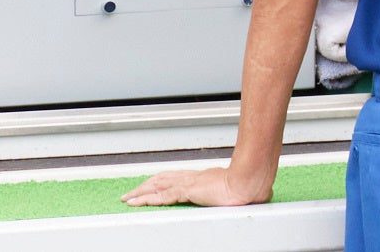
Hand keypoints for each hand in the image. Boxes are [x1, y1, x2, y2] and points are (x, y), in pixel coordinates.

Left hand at [124, 165, 273, 208]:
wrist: (251, 181)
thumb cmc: (249, 184)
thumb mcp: (238, 187)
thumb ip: (235, 191)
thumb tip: (249, 195)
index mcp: (203, 177)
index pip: (176, 177)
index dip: (161, 181)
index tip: (151, 184)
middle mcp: (193, 178)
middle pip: (162, 179)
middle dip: (146, 185)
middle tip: (132, 192)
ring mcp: (190, 183)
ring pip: (158, 186)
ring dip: (141, 192)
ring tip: (128, 198)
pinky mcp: (188, 191)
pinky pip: (162, 196)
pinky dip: (148, 199)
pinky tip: (138, 202)